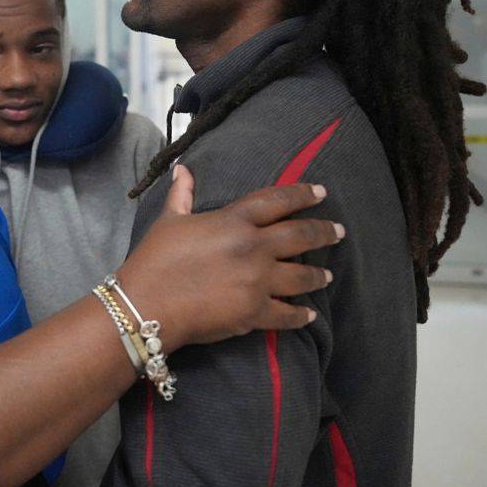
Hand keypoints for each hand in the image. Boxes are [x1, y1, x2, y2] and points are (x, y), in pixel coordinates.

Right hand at [115, 165, 341, 347]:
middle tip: (338, 232)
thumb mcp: (169, 222)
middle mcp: (253, 247)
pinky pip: (287, 314)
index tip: (321, 192)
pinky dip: (300, 316)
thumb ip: (182, 196)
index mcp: (233, 221)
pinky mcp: (255, 312)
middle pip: (300, 236)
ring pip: (301, 276)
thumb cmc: (154, 260)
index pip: (277, 200)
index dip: (302, 194)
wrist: (147, 305)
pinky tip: (308, 316)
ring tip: (326, 276)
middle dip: (323, 232)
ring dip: (317, 275)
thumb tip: (184, 171)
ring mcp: (257, 281)